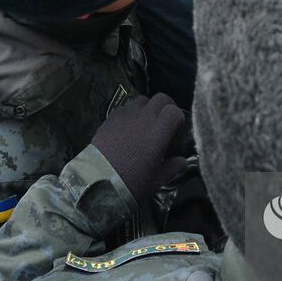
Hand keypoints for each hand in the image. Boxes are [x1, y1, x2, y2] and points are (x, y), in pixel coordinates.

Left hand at [92, 93, 189, 211]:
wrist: (98, 181)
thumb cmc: (132, 182)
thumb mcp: (157, 179)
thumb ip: (173, 167)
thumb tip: (183, 161)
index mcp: (159, 131)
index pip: (175, 112)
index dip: (179, 123)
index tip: (174, 139)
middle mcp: (144, 117)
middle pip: (161, 99)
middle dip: (166, 109)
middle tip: (164, 127)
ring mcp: (126, 114)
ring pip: (143, 100)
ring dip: (149, 109)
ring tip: (145, 127)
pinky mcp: (111, 117)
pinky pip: (126, 107)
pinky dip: (132, 114)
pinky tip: (129, 130)